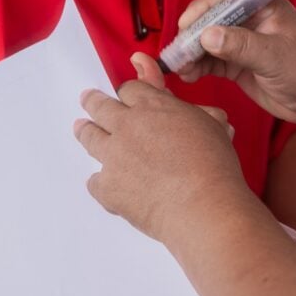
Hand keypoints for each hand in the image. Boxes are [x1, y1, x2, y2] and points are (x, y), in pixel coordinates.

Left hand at [75, 63, 245, 241]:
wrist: (201, 205)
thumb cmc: (213, 167)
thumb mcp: (213, 127)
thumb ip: (199, 114)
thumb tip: (203, 114)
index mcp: (152, 106)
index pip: (130, 90)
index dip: (128, 93)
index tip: (124, 95)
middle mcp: (127, 126)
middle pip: (100, 106)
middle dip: (93, 101)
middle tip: (88, 99)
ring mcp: (113, 156)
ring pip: (90, 137)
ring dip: (85, 131)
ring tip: (81, 128)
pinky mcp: (107, 187)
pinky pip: (95, 181)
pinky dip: (100, 182)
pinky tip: (104, 184)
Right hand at [173, 0, 295, 127]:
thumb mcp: (275, 58)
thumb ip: (242, 46)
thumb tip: (207, 35)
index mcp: (265, 6)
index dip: (203, 10)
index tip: (186, 26)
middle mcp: (251, 20)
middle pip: (211, 20)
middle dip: (192, 36)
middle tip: (177, 52)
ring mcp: (243, 42)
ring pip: (208, 42)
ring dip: (191, 54)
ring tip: (178, 68)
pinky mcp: (238, 63)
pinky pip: (211, 61)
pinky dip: (198, 67)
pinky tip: (188, 76)